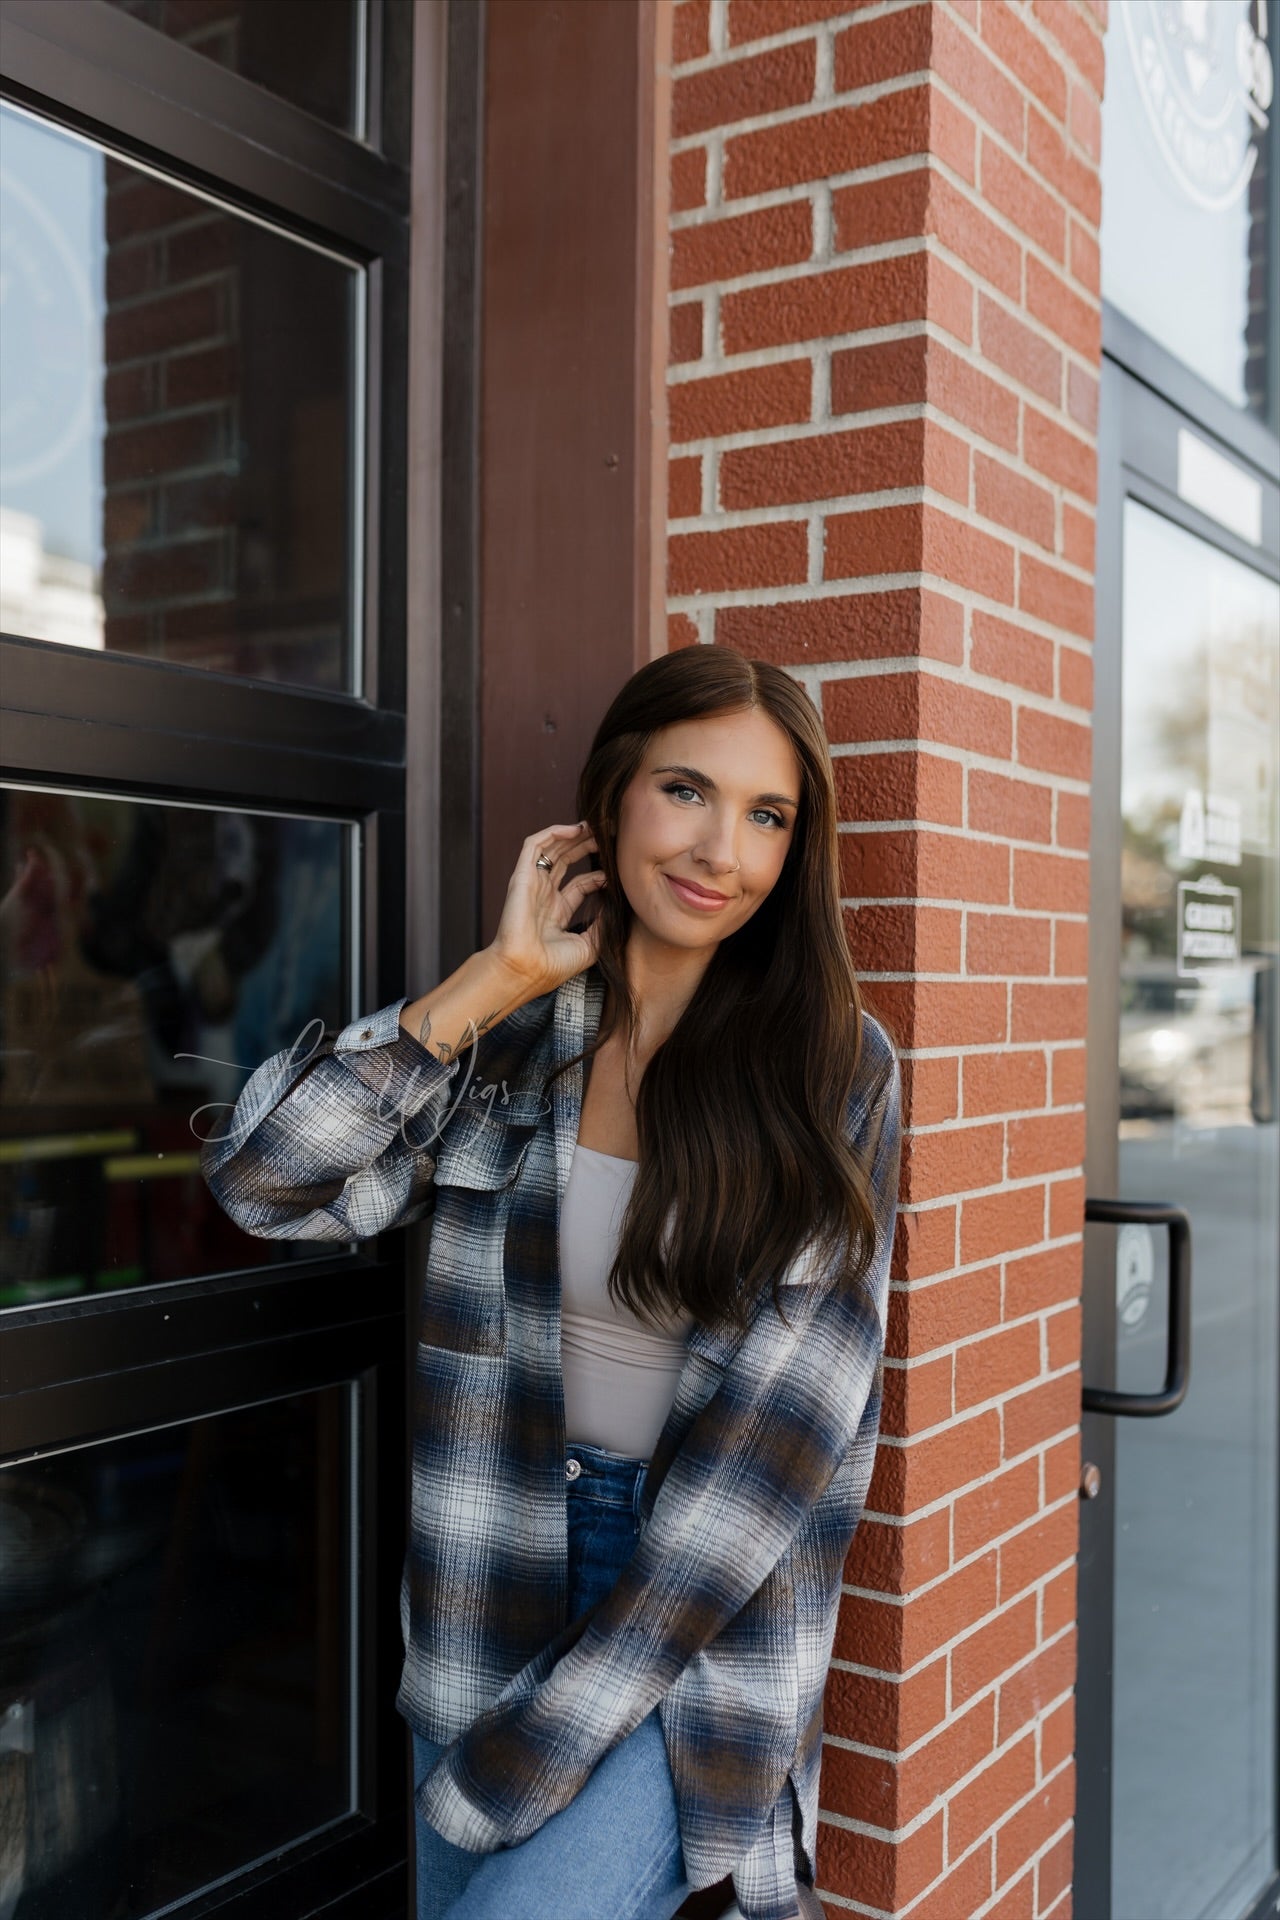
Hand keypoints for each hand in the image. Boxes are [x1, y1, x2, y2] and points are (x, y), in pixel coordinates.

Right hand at [488, 823, 608, 995]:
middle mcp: (543, 895)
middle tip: (608, 835)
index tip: (617, 869)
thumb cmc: (552, 965)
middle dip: (586, 846)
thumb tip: (617, 907)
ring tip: (594, 825)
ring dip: (572, 835)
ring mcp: (532, 884)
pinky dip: (552, 833)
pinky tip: (574, 829)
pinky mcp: (522, 875)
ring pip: (552, 848)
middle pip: (566, 861)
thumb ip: (603, 925)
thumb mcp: (589, 946)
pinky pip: (534, 845)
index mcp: (556, 912)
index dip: (598, 874)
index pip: (580, 884)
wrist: (526, 970)